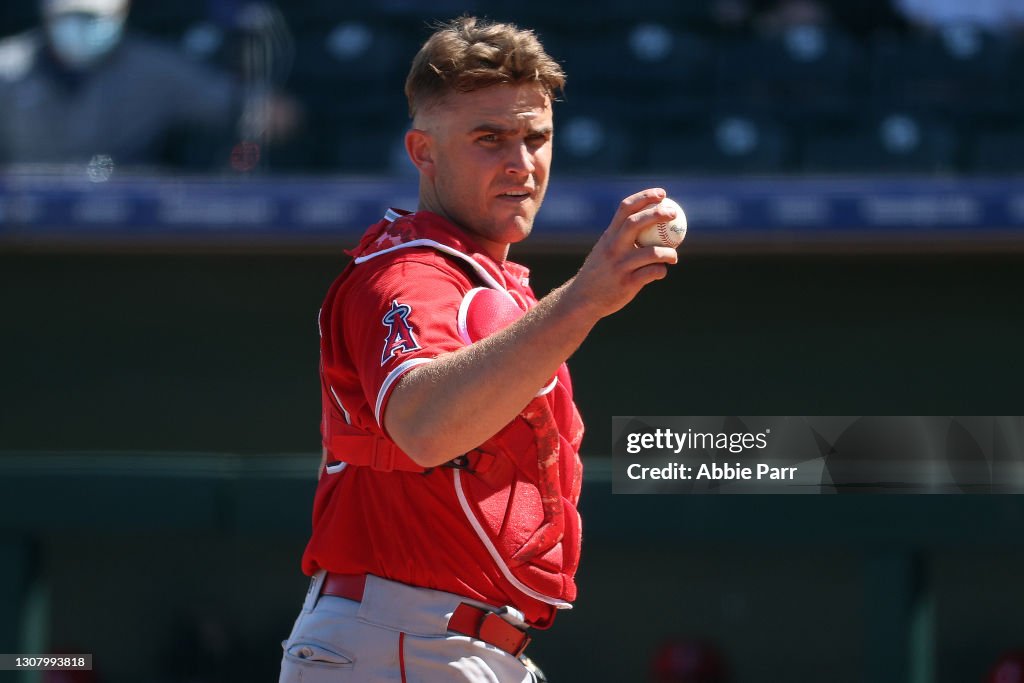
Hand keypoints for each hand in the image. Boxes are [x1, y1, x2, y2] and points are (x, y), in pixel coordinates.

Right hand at [564, 187, 679, 319]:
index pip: (626, 208)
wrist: (582, 299)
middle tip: (674, 213)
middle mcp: (613, 248)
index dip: (645, 197)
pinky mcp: (627, 283)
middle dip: (658, 214)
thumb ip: (622, 238)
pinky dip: (661, 271)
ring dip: (668, 253)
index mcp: (609, 236)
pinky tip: (661, 272)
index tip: (661, 194)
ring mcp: (620, 266)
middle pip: (636, 223)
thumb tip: (648, 225)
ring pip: (652, 253)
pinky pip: (652, 273)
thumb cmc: (599, 273)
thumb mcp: (605, 250)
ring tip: (673, 256)